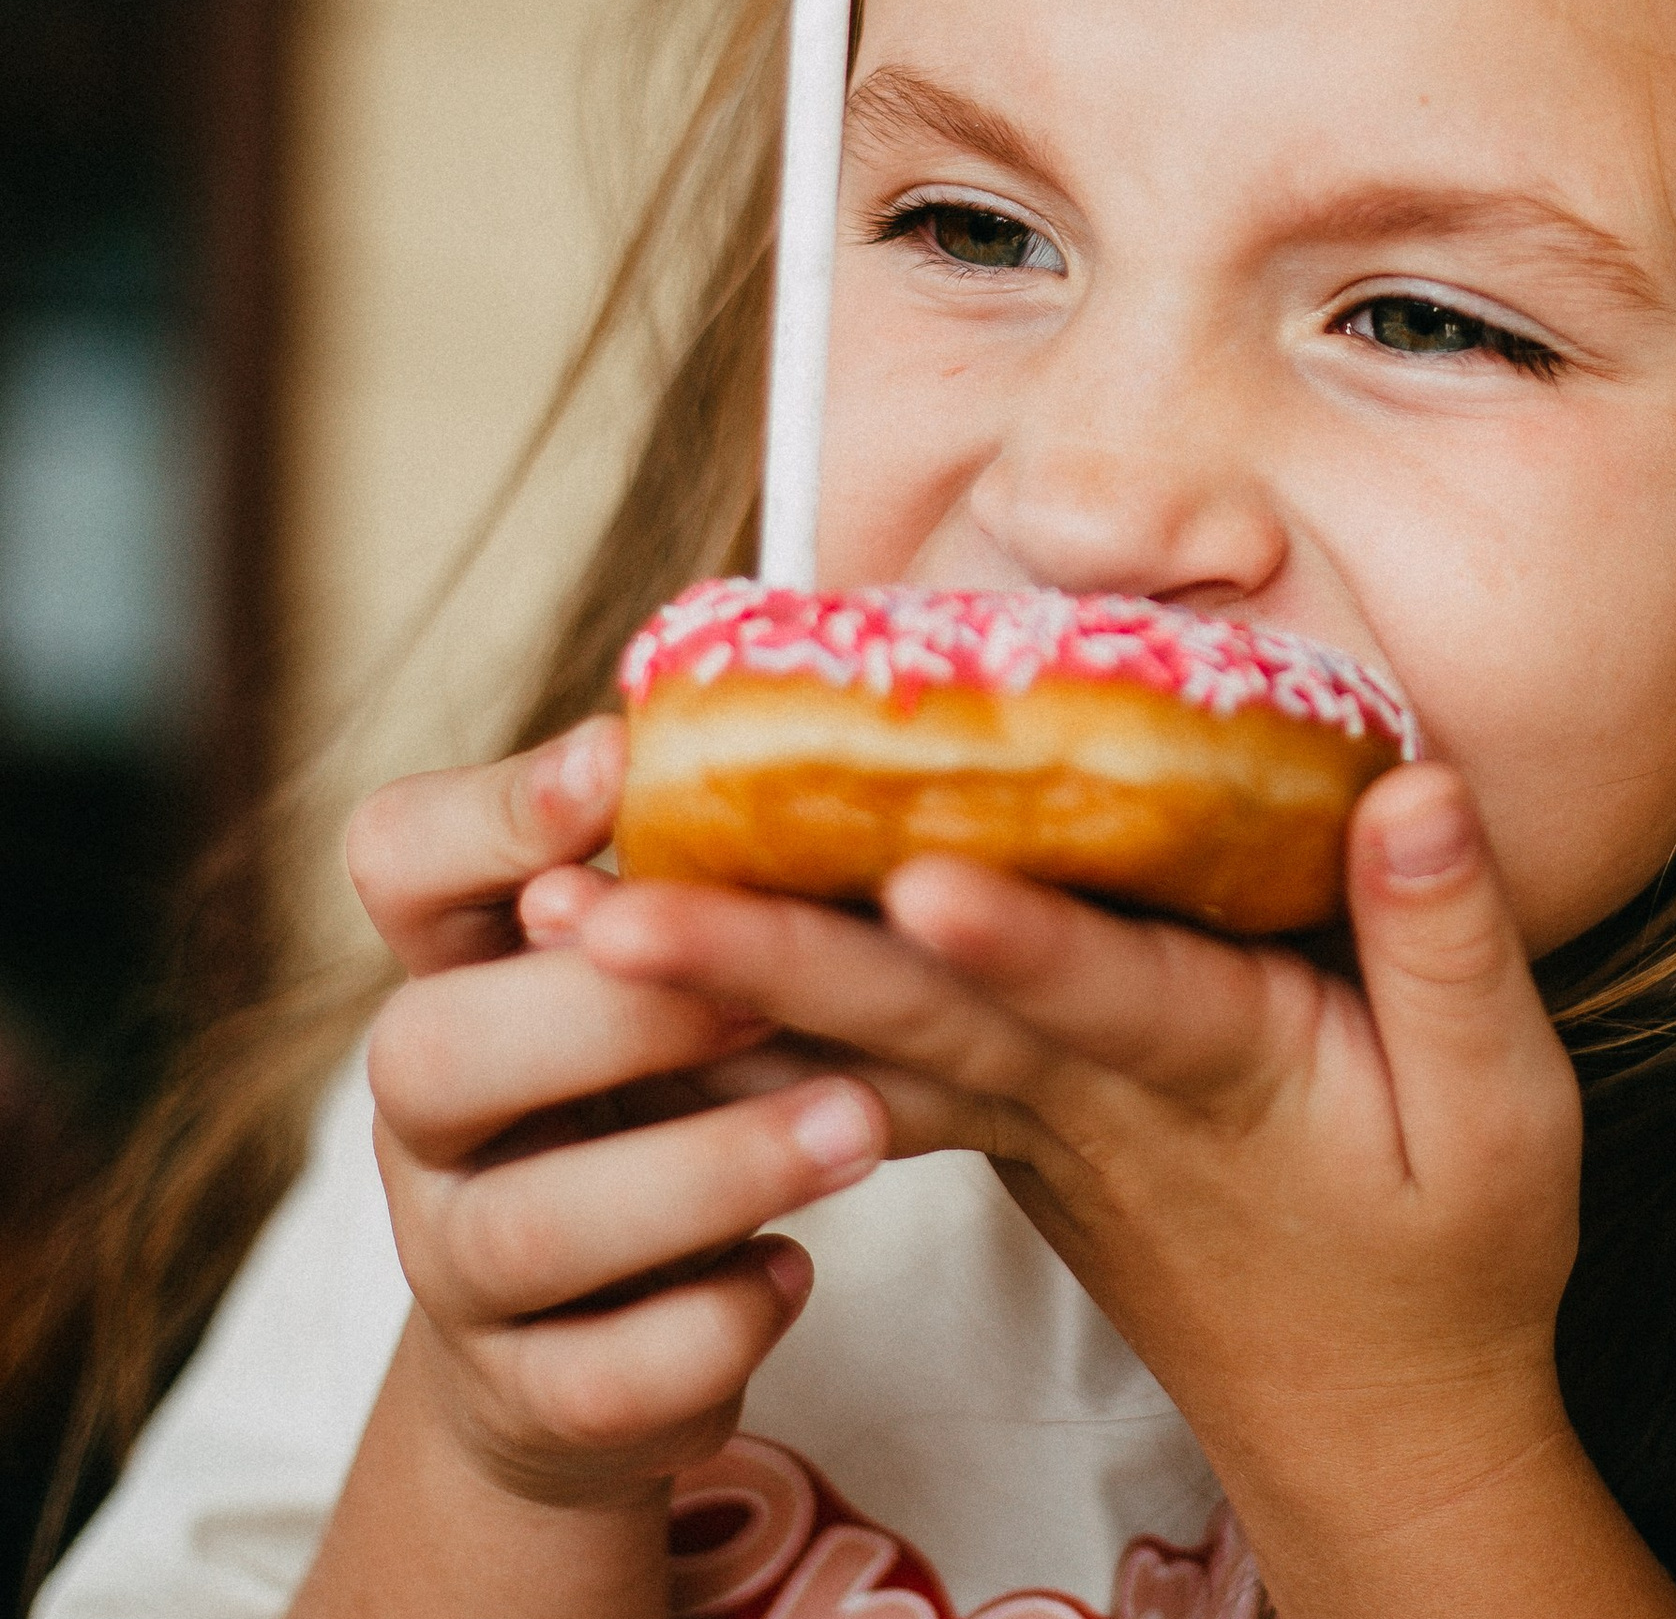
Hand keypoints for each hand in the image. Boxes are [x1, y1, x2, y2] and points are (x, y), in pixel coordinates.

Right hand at [342, 722, 890, 1510]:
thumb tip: (861, 694)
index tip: (618, 764)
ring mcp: (456, 1264)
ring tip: (859, 1126)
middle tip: (767, 988)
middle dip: (610, 1015)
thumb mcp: (683, 960)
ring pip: (526, 1230)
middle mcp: (428, 1112)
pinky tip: (797, 1273)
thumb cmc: (676, 1082)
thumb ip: (722, 860)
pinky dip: (710, 1329)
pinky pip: (596, 1381)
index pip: (399, 857)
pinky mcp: (526, 1398)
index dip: (492, 812)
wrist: (601, 1340)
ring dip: (705, 1171)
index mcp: (462, 964)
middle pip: (425, 1051)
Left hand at [573, 764, 1591, 1587]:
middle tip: (601, 908)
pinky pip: (872, 1071)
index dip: (1015, 938)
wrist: (1373, 1428)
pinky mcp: (1009, 1134)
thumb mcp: (1507, 1115)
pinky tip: (663, 969)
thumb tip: (1410, 789)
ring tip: (571, 923)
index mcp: (1218, 1071)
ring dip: (719, 993)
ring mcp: (1031, 1127)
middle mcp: (1090, 1099)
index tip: (908, 875)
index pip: (1105, 995)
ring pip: (862, 1045)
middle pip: (916, 1016)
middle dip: (760, 959)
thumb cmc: (1452, 1259)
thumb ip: (1452, 947)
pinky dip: (767, 1021)